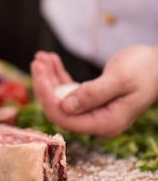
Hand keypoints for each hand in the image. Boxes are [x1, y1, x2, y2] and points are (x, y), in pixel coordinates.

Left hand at [30, 46, 157, 136]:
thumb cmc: (144, 70)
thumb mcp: (119, 79)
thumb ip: (93, 94)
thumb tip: (65, 107)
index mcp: (106, 123)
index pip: (66, 118)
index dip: (48, 97)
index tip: (39, 74)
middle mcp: (98, 121)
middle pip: (60, 109)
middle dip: (45, 85)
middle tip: (37, 60)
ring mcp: (94, 111)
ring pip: (62, 98)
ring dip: (49, 77)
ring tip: (41, 57)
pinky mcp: (92, 99)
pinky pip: (69, 90)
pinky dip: (59, 75)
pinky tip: (52, 59)